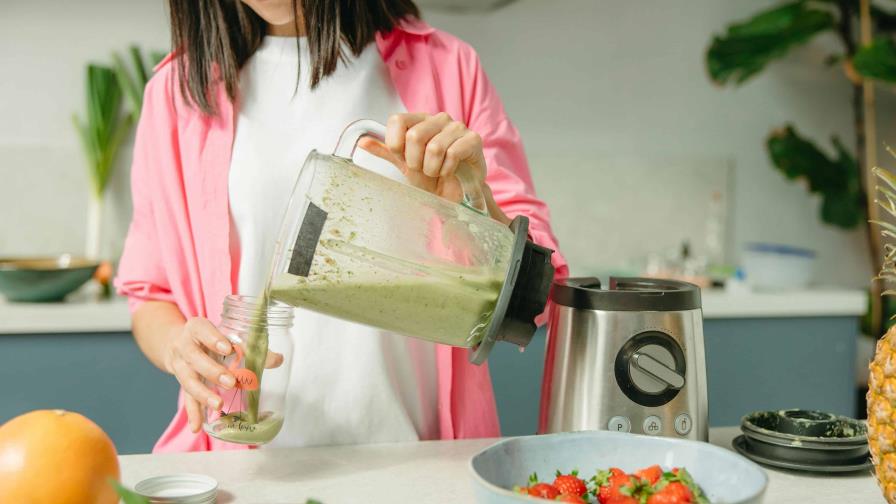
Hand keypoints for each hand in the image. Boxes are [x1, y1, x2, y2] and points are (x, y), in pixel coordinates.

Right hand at [163, 317, 283, 432]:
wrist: (178, 344)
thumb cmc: (210, 338)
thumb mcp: (226, 335)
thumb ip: (250, 346)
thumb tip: (277, 360)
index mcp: (196, 328)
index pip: (202, 330)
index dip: (213, 339)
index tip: (228, 348)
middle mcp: (184, 346)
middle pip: (194, 358)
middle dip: (212, 371)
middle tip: (230, 382)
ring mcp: (180, 366)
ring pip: (188, 381)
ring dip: (203, 395)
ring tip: (218, 405)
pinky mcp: (181, 383)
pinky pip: (186, 399)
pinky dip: (193, 414)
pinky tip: (197, 427)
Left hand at [360, 112, 510, 224]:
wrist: (456, 193)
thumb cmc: (431, 176)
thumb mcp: (404, 164)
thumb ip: (386, 151)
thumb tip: (361, 142)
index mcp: (419, 120)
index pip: (397, 120)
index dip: (396, 144)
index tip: (403, 158)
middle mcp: (438, 118)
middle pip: (414, 136)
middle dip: (415, 161)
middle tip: (423, 169)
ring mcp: (457, 127)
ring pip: (434, 147)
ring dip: (432, 168)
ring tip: (437, 172)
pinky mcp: (473, 139)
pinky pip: (452, 154)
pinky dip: (447, 169)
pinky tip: (450, 172)